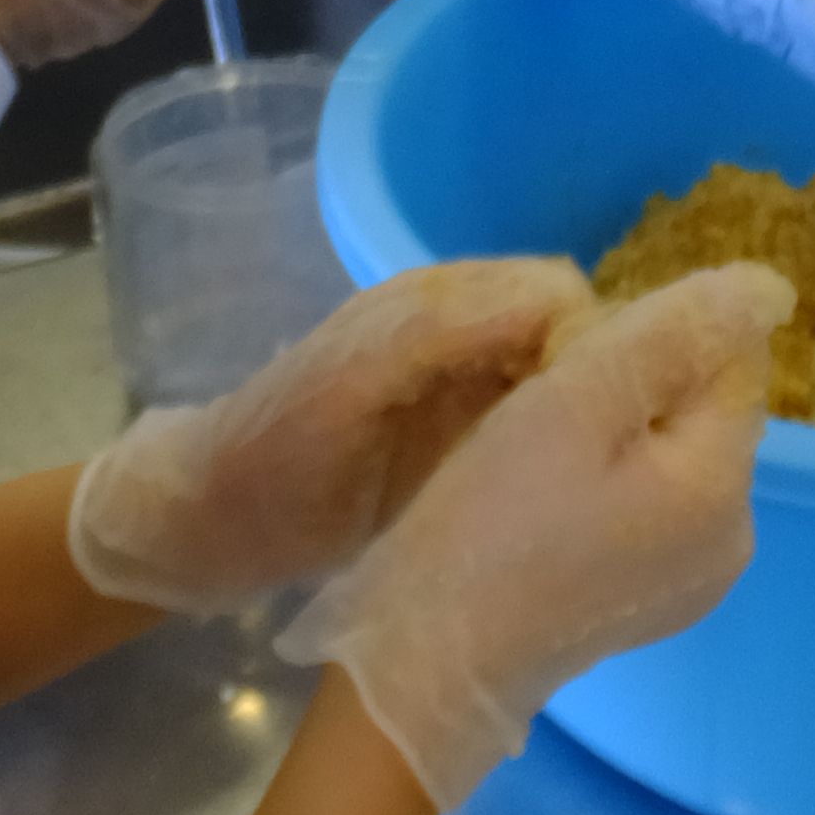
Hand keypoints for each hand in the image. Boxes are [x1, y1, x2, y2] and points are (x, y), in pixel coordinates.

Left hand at [67, 258, 596, 614]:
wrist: (211, 520)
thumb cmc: (274, 456)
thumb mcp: (354, 387)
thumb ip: (444, 333)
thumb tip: (559, 307)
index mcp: (433, 303)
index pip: (554, 294)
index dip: (587, 345)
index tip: (599, 419)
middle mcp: (455, 323)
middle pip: (564, 325)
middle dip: (594, 373)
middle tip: (603, 452)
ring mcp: (456, 372)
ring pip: (553, 366)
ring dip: (575, 404)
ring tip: (588, 467)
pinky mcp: (455, 422)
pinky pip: (528, 406)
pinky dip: (551, 431)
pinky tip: (550, 479)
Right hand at [277, 263, 793, 810]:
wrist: (425, 664)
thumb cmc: (493, 523)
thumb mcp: (577, 402)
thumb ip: (673, 334)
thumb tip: (772, 290)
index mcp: (726, 488)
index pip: (729, 356)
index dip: (650, 330)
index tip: (567, 358)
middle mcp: (730, 537)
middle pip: (699, 403)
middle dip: (630, 378)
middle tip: (536, 399)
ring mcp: (689, 578)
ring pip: (665, 448)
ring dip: (609, 423)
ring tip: (528, 446)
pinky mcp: (644, 599)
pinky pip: (641, 499)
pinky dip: (598, 475)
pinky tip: (538, 493)